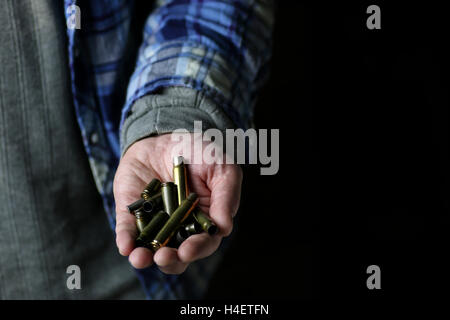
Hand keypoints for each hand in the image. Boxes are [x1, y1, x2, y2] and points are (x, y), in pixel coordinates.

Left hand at [113, 133, 241, 273]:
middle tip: (164, 257)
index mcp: (204, 221)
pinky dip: (126, 239)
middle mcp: (179, 227)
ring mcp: (154, 221)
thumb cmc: (201, 152)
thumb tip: (223, 228)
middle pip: (176, 254)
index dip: (197, 249)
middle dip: (170, 260)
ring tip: (141, 259)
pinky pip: (127, 229)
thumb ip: (226, 197)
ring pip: (150, 249)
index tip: (188, 250)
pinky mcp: (132, 212)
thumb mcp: (222, 169)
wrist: (169, 133)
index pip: (203, 243)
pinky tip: (126, 246)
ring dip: (145, 258)